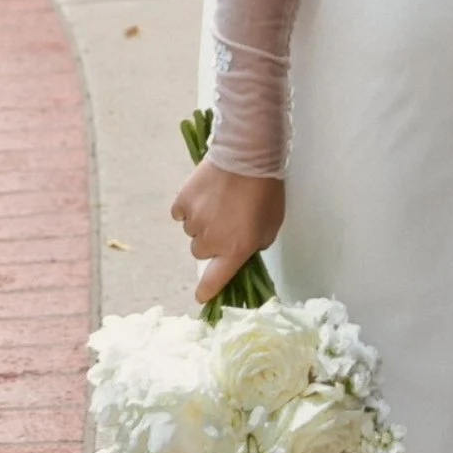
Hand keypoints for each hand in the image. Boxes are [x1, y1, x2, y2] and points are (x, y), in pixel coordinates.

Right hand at [171, 161, 284, 305]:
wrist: (248, 156)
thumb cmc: (266, 190)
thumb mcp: (271, 225)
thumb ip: (255, 244)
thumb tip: (242, 247)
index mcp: (235, 251)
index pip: (214, 281)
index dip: (207, 291)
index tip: (201, 296)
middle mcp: (211, 242)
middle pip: (202, 252)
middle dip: (212, 242)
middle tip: (226, 222)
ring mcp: (193, 222)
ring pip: (192, 232)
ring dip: (202, 223)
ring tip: (218, 202)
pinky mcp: (182, 202)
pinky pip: (181, 213)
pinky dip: (189, 208)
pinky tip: (202, 195)